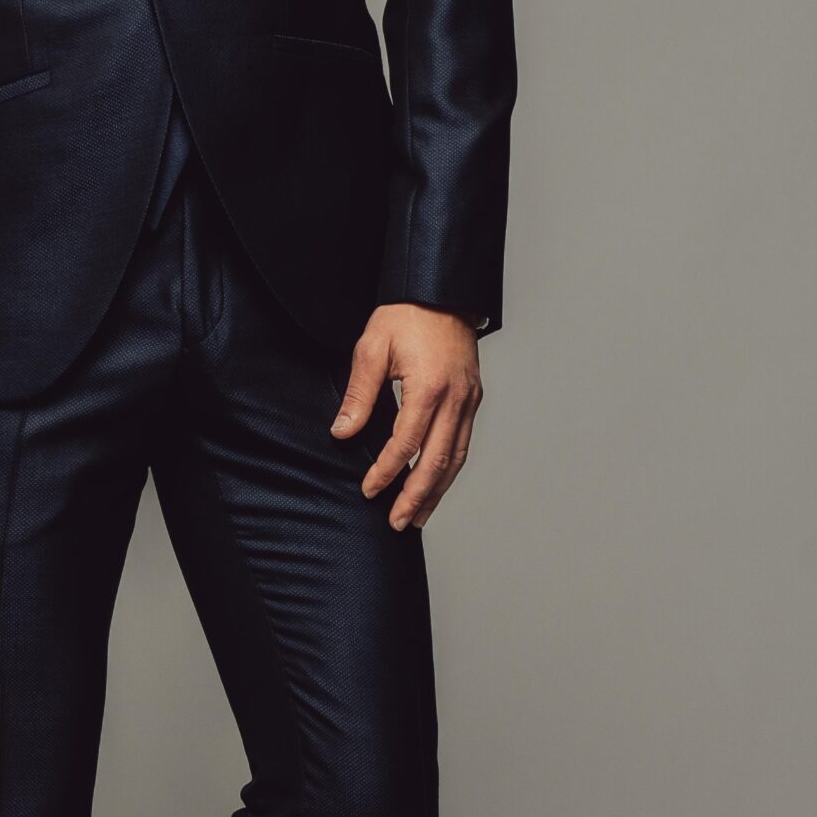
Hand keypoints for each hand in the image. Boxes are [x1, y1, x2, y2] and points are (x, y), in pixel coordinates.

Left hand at [329, 303, 483, 530]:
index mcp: (430, 387)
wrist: (441, 293)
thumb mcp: (372, 348)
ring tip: (418, 517)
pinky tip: (436, 486)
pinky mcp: (473, 400)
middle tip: (398, 522)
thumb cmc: (405, 317)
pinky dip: (449, 470)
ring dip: (436, 492)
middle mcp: (456, 399)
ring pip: (456, 459)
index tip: (369, 489)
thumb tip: (343, 433)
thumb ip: (360, 395)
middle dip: (416, 497)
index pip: (407, 442)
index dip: (387, 470)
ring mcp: (469, 401)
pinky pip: (463, 444)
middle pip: (438, 461)